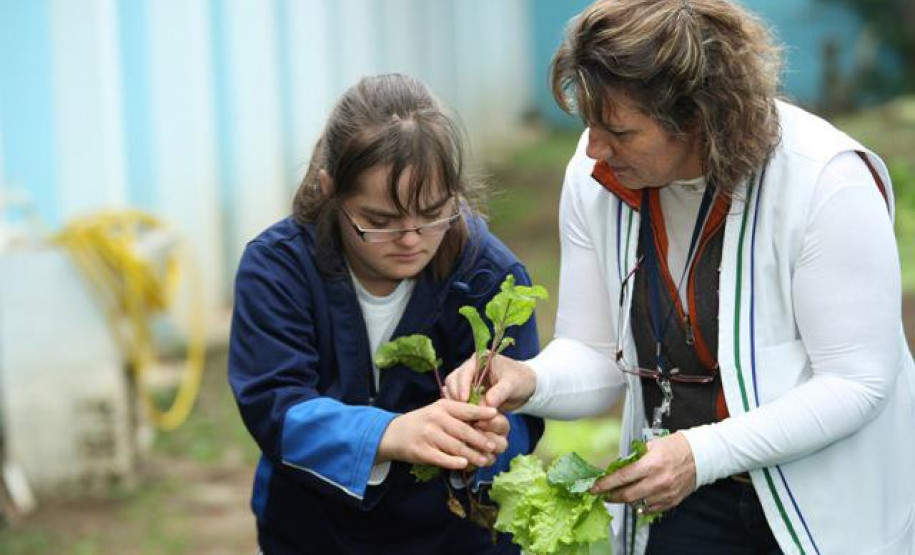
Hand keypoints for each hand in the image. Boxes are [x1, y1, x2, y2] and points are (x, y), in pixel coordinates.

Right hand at [376, 399, 505, 469]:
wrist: (394, 433)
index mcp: (443, 406)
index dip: (482, 413)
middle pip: (464, 430)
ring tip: (484, 460)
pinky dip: (454, 462)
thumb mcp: (438, 411)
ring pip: (455, 446)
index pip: (466, 409)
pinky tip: (464, 464)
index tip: (496, 415)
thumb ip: (458, 414)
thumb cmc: (423, 422)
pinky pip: (441, 458)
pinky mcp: (421, 451)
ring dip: (472, 454)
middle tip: (494, 446)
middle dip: (481, 439)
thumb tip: (485, 421)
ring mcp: (428, 435)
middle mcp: (436, 419)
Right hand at [444, 353, 536, 411]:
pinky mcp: (468, 392)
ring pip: (452, 389)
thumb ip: (500, 392)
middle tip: (462, 411)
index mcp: (480, 360)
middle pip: (453, 380)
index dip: (462, 385)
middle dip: (456, 395)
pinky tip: (462, 417)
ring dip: (455, 402)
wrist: (525, 387)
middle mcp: (470, 368)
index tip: (464, 400)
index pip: (465, 371)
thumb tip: (488, 404)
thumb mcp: (513, 384)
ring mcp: (467, 380)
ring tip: (462, 415)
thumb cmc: (520, 380)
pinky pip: (457, 398)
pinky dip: (458, 406)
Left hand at [590, 432, 696, 513]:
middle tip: (604, 494)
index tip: (594, 488)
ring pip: (637, 504)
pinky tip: (636, 500)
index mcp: (651, 464)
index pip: (622, 477)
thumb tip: (616, 467)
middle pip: (627, 495)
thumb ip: (634, 457)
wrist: (700, 455)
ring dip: (626, 500)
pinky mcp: (671, 501)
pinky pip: (651, 509)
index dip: (605, 484)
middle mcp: (658, 481)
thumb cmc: (676, 447)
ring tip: (621, 494)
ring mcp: (665, 493)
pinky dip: (640, 506)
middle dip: (611, 496)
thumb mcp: (651, 445)